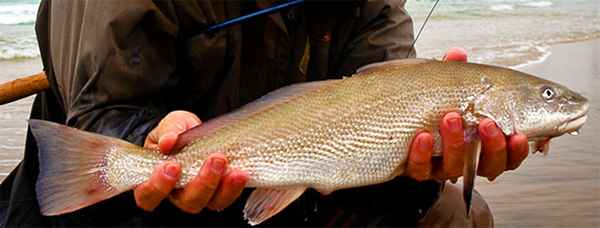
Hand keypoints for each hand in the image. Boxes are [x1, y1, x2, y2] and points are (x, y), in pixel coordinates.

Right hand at [134, 111, 247, 212]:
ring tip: (227, 163)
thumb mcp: (172, 124)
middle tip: (213, 160)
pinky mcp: (219, 193)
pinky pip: (227, 197)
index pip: (147, 195)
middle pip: (186, 202)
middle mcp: (177, 194)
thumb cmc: (178, 132)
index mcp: (155, 181)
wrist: (197, 132)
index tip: (172, 166)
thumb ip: (169, 130)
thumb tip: (168, 141)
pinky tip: (239, 173)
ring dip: (221, 185)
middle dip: (201, 183)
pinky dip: (234, 186)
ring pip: (209, 202)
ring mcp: (200, 195)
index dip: (157, 186)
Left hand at [405, 48, 528, 180]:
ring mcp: (441, 166)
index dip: (517, 149)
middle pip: (490, 166)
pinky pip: (421, 168)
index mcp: (484, 143)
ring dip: (456, 143)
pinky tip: (422, 136)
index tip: (518, 135)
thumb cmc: (430, 106)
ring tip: (451, 118)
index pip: (509, 154)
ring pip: (456, 167)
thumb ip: (453, 73)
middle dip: (492, 147)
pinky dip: (422, 154)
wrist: (396, 120)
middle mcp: (467, 159)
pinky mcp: (417, 169)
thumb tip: (457, 54)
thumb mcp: (443, 88)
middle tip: (486, 123)